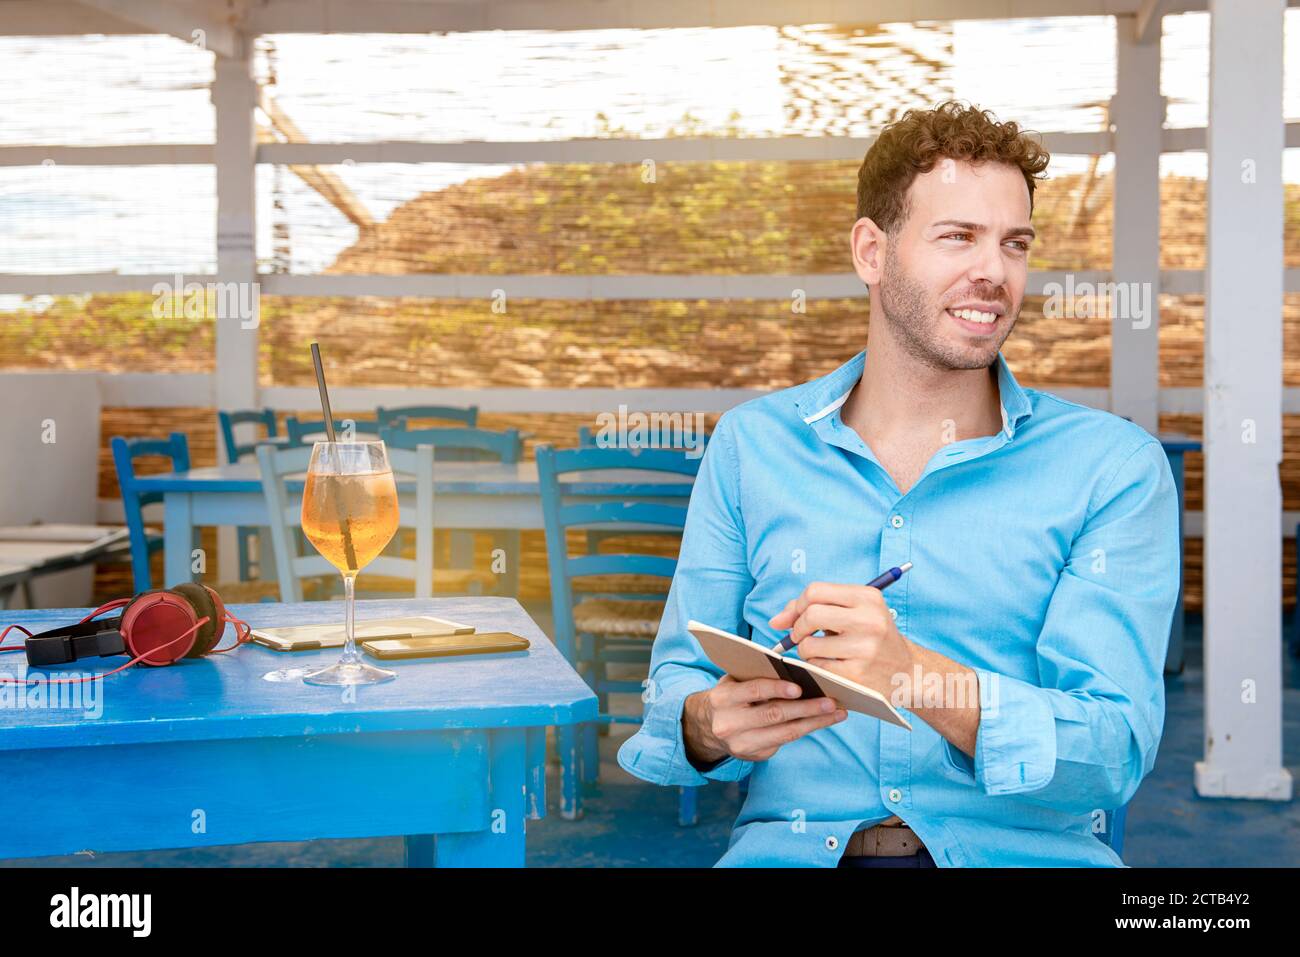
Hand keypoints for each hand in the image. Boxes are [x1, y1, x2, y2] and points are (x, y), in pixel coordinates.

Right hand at [683, 675, 847, 764]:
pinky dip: (806, 730)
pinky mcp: (754, 756)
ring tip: (836, 713)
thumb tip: (796, 672)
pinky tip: (822, 721)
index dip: (777, 689)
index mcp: (722, 699)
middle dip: (806, 708)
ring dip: (814, 722)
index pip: (753, 691)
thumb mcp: (734, 681)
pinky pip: (785, 741)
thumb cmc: (730, 696)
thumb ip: (756, 676)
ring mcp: (741, 744)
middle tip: (831, 702)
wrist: (708, 727)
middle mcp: (729, 724)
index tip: (800, 687)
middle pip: (773, 715)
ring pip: (784, 733)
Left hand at [768, 581, 915, 697]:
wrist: (908, 672)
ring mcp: (864, 648)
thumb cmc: (872, 638)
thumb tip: (775, 621)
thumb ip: (816, 608)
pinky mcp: (857, 675)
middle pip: (810, 615)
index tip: (793, 618)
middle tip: (801, 637)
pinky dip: (816, 667)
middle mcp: (869, 619)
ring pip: (809, 645)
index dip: (797, 605)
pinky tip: (831, 666)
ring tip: (822, 653)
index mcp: (868, 597)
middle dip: (798, 628)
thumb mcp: (856, 613)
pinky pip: (817, 667)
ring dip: (806, 651)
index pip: (815, 591)